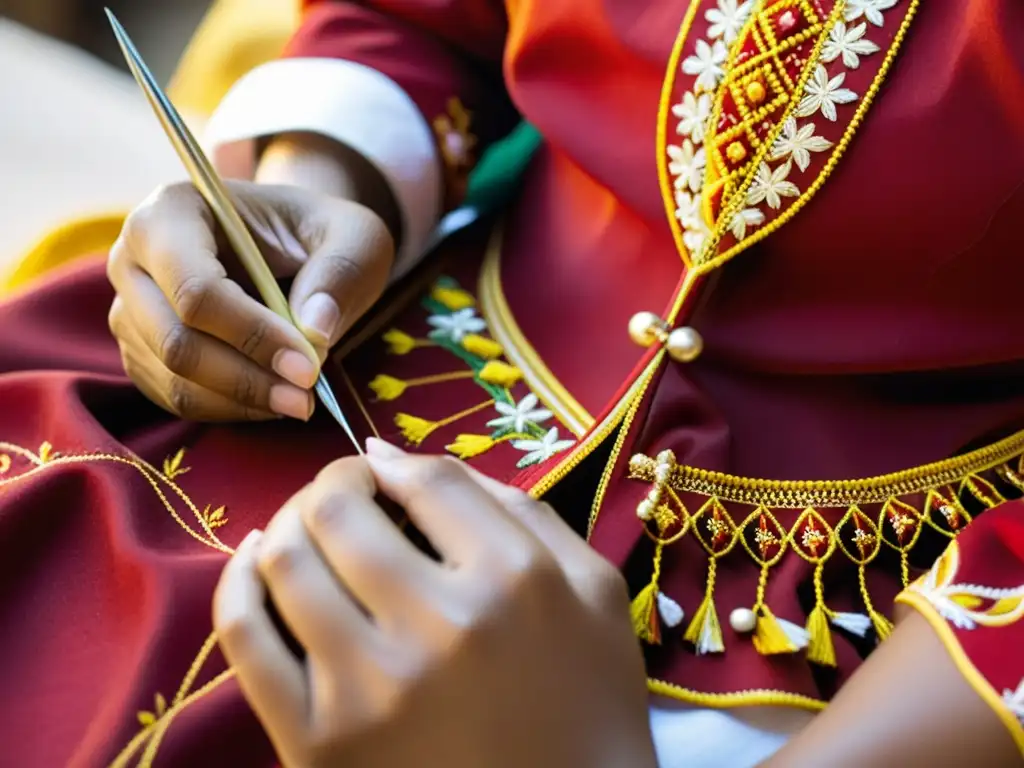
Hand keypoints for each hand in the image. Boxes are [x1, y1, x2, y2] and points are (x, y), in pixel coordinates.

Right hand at [106, 180, 392, 420]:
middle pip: (175, 341)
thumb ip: (339, 272)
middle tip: (307, 398)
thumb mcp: (353, 236)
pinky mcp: (142, 350)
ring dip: (241, 400)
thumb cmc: (319, 233)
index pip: (196, 288)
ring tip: (300, 401)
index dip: (252, 335)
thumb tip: (314, 330)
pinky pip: (174, 397)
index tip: (308, 367)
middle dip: (247, 379)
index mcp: (173, 210)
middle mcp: (133, 258)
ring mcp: (130, 308)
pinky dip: (227, 409)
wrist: (294, 244)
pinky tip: (272, 400)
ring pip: (173, 377)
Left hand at [213, 440, 656, 767]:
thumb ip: (520, 509)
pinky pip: (245, 638)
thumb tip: (401, 460)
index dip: (396, 464)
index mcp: (515, 579)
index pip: (426, 481)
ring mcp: (370, 687)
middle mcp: (439, 625)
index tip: (387, 474)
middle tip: (346, 493)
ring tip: (310, 528)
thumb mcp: (594, 589)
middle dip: (336, 483)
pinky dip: (239, 582)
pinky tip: (257, 562)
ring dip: (291, 523)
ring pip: (286, 559)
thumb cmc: (589, 702)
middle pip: (342, 509)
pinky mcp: (317, 742)